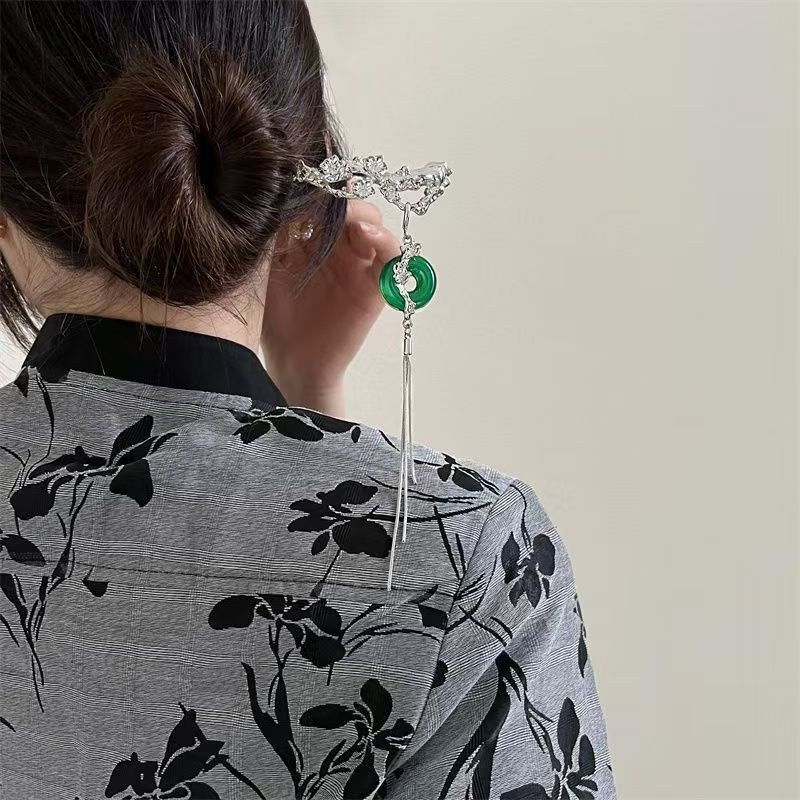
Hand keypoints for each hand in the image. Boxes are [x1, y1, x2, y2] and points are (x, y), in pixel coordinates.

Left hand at [261, 199, 400, 415]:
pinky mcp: (376, 285)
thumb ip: (278, 229)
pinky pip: (392, 256)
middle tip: (327, 193)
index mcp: (308, 234)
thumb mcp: (268, 264)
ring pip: (372, 222)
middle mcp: (336, 244)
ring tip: (348, 214)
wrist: (291, 362)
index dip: (317, 182)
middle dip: (340, 194)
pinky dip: (385, 240)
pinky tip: (367, 235)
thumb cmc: (272, 315)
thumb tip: (281, 186)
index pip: (320, 196)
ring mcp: (358, 263)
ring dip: (363, 212)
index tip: (305, 173)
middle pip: (349, 202)